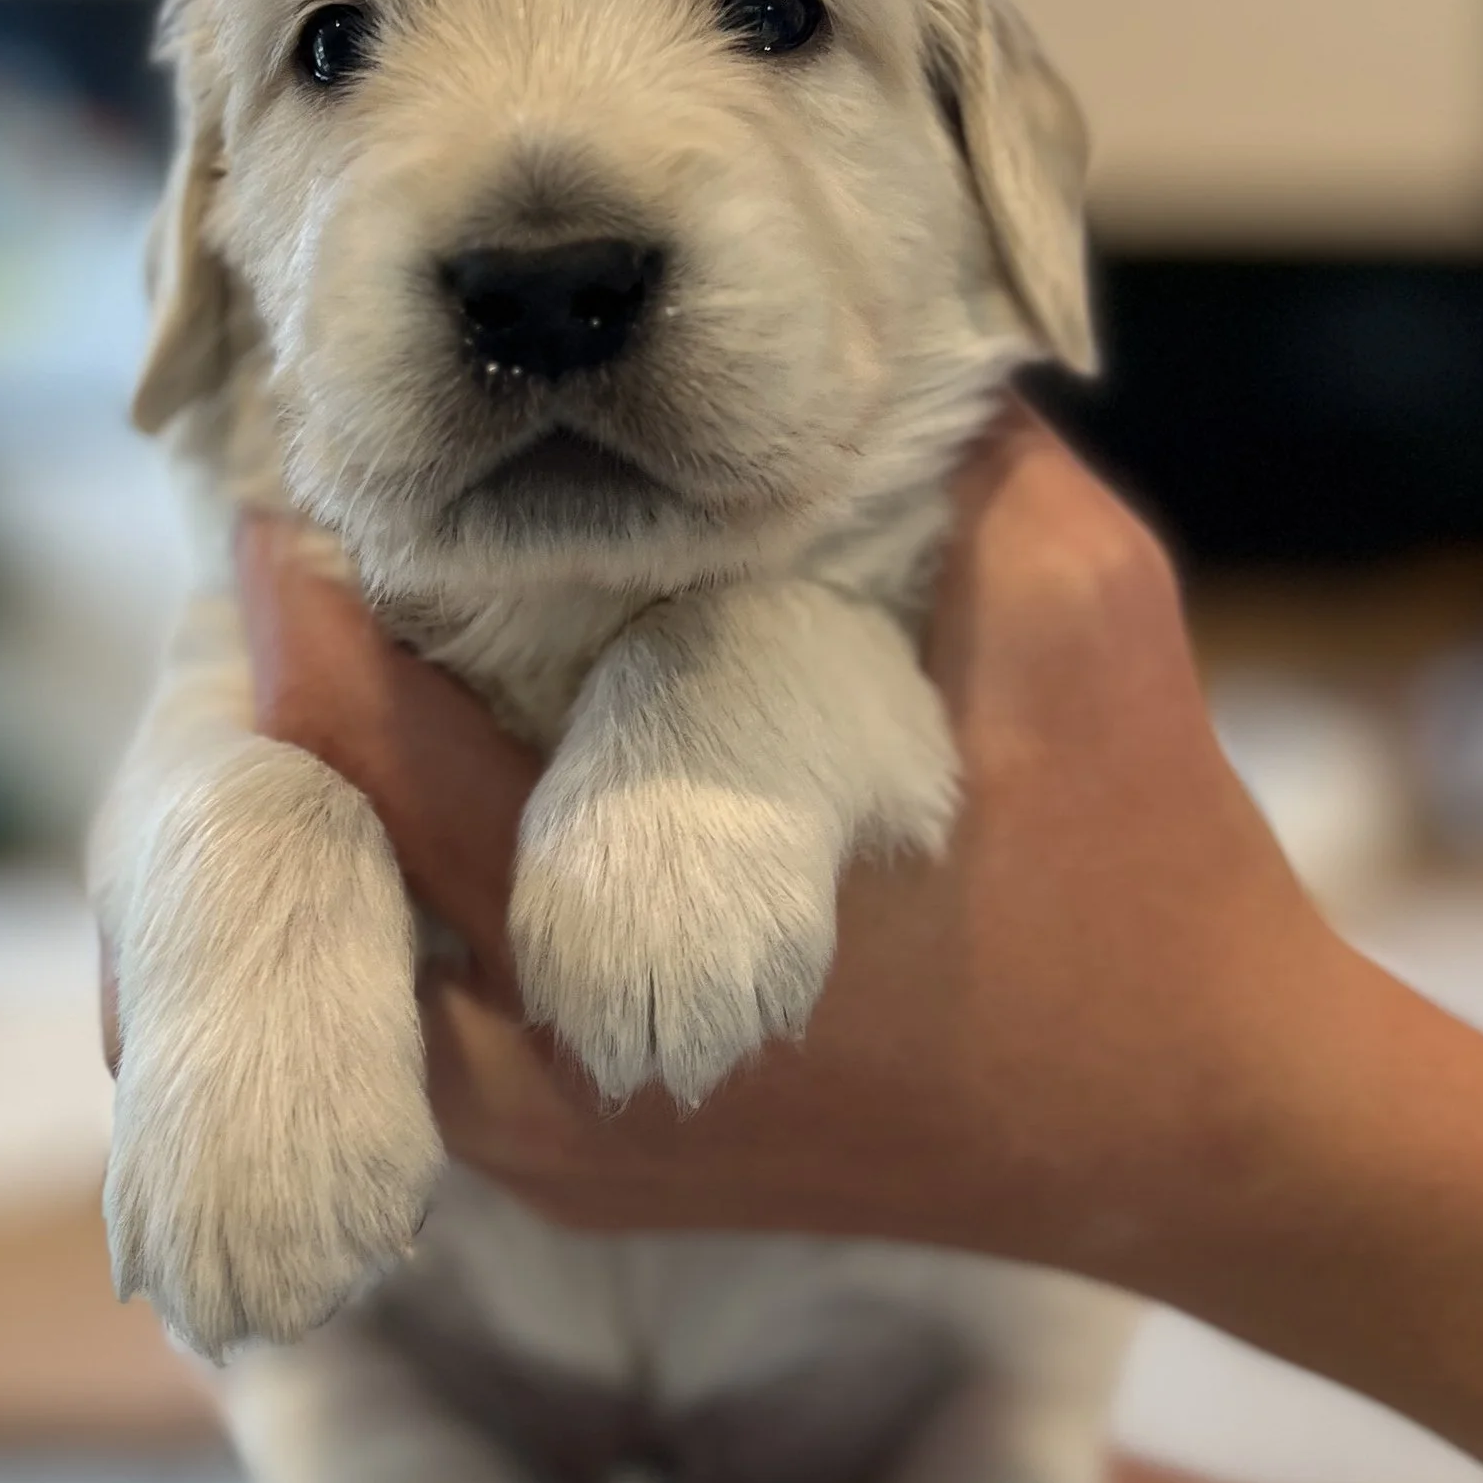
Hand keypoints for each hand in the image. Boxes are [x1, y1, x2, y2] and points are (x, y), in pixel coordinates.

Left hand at [234, 412, 1343, 1285]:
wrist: (1197, 1128)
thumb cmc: (1146, 878)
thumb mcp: (1082, 618)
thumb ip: (946, 459)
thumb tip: (830, 315)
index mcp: (637, 954)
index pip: (369, 751)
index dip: (302, 599)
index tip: (285, 469)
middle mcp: (546, 1090)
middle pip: (325, 849)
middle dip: (302, 684)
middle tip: (295, 523)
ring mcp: (547, 1152)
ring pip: (357, 938)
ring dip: (345, 790)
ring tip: (349, 631)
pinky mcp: (573, 1166)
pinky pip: (423, 1004)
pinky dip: (408, 883)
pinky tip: (433, 761)